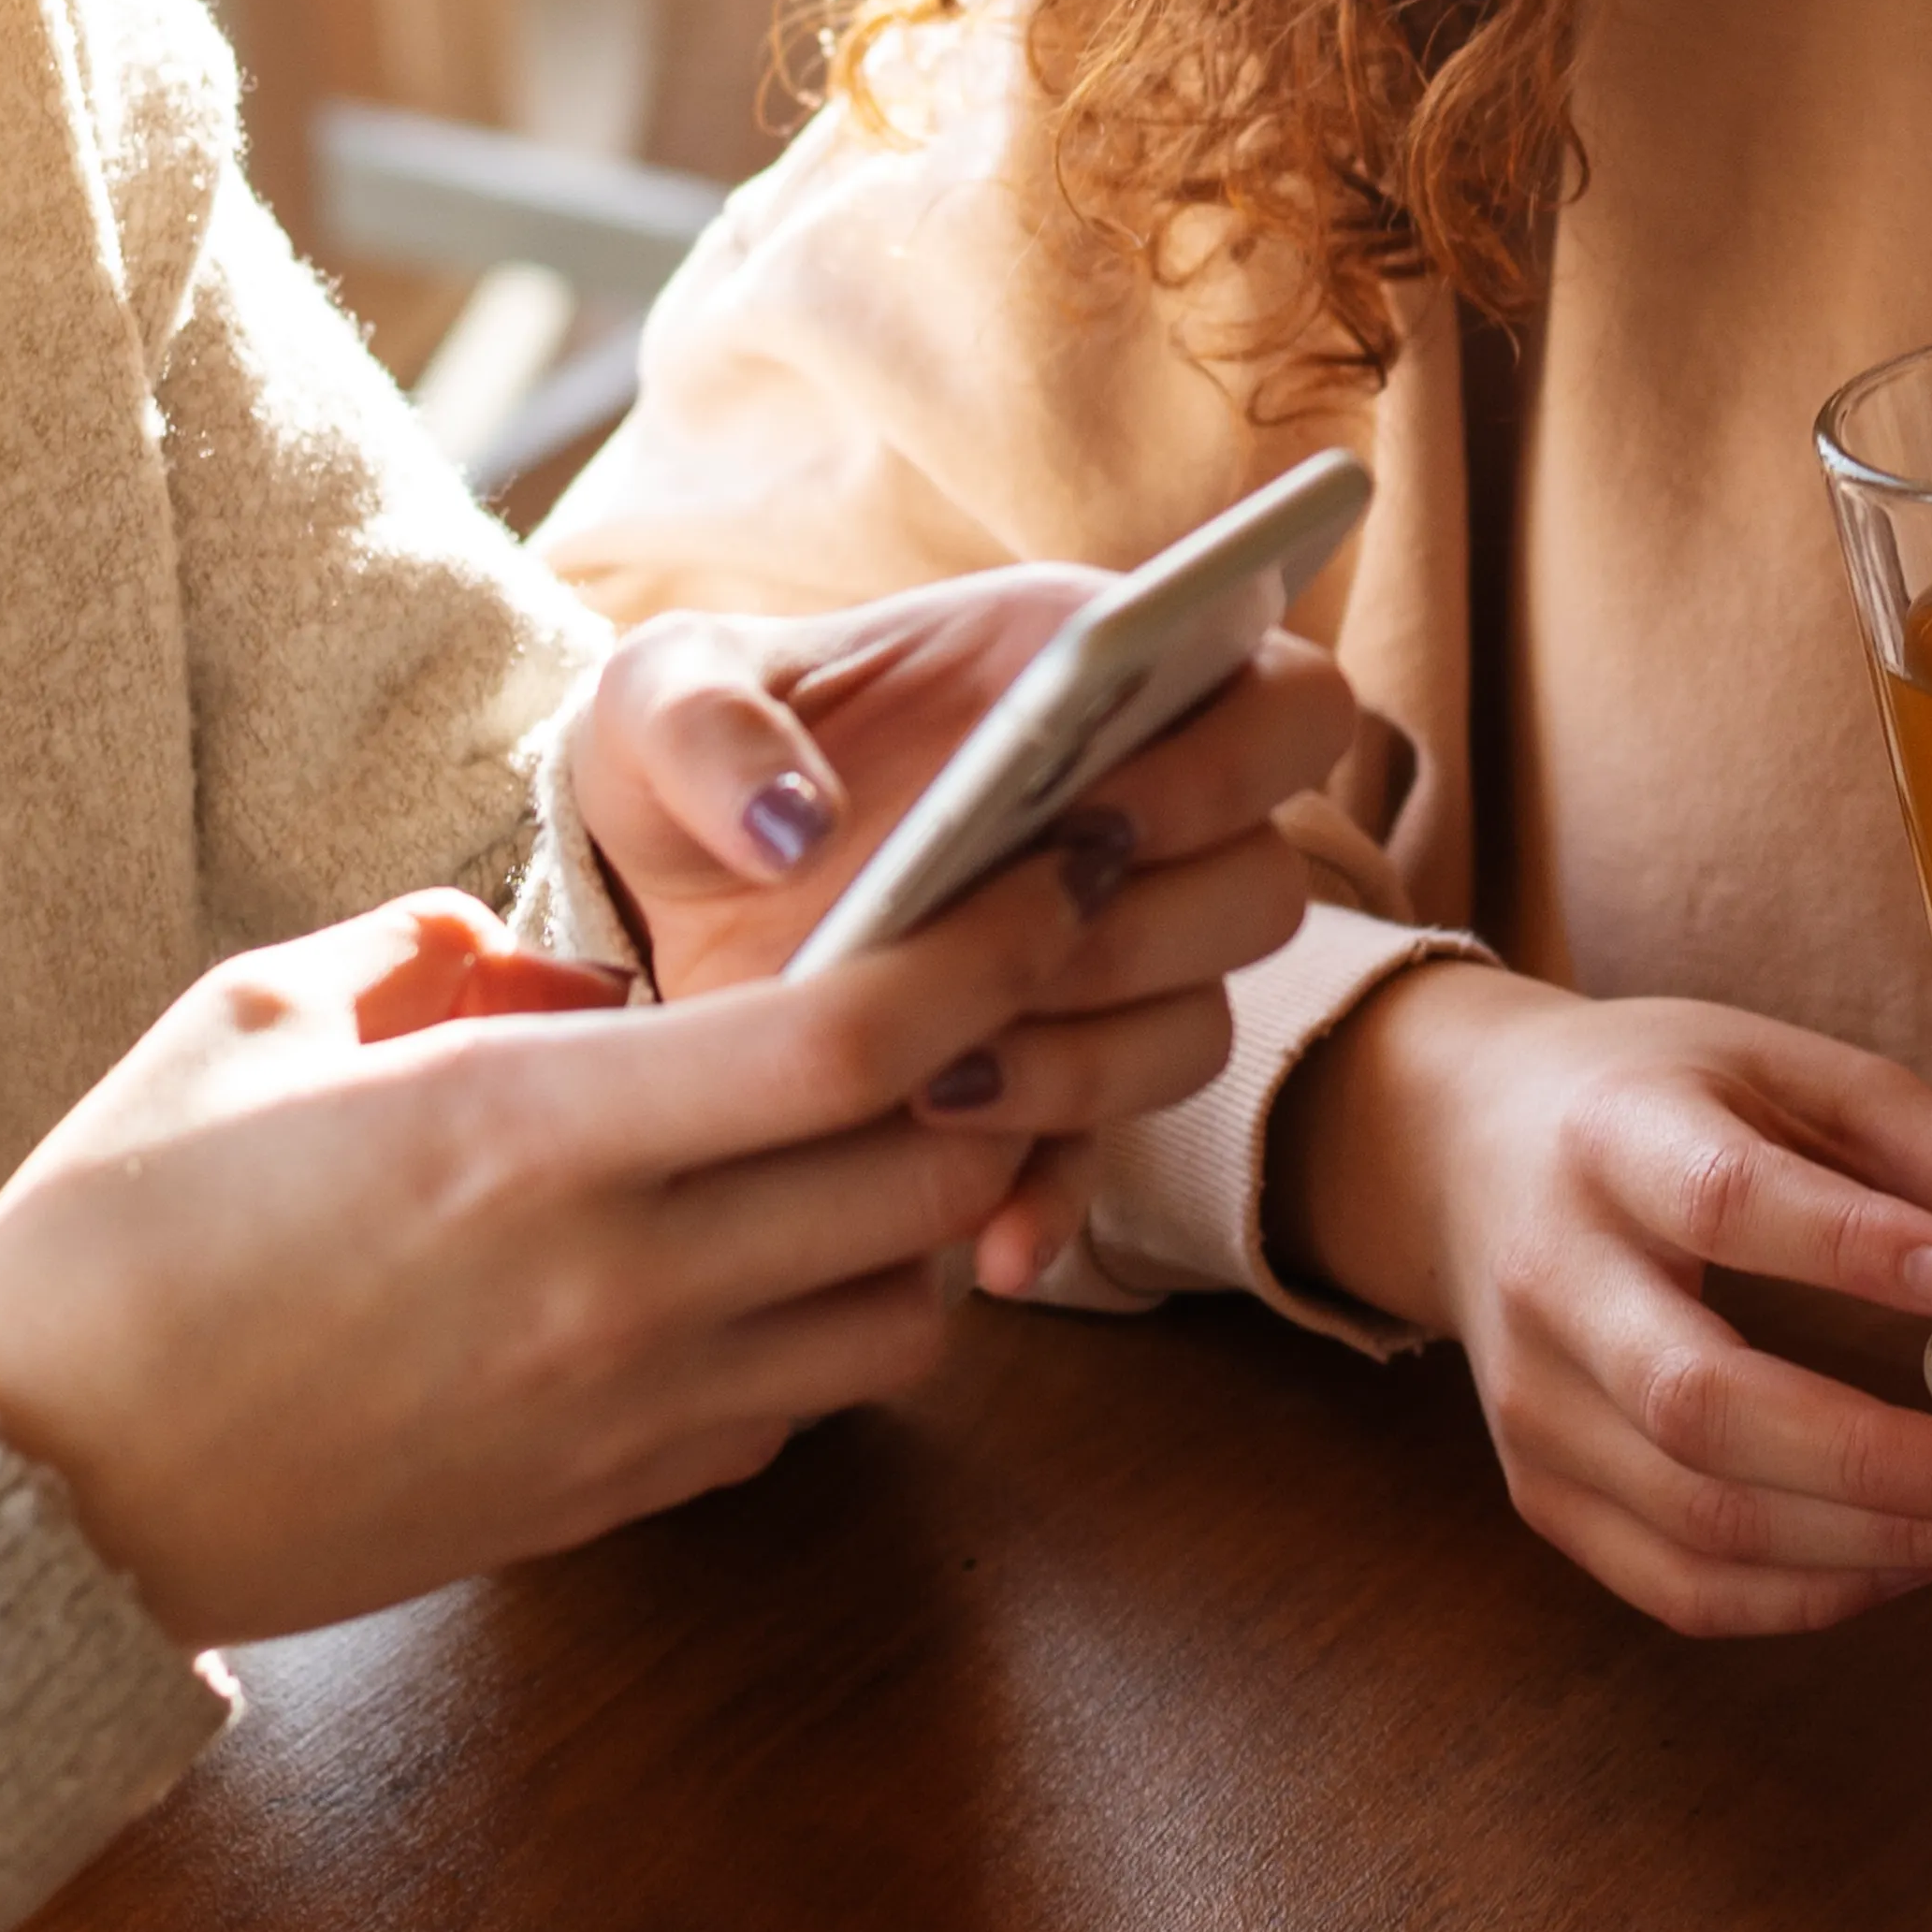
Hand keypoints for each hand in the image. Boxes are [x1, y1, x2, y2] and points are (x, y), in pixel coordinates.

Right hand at [0, 835, 1197, 1645]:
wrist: (33, 1504)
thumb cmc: (113, 1240)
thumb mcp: (249, 1023)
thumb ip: (433, 958)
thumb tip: (563, 970)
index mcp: (528, 1130)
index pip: (854, 1039)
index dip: (991, 947)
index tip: (1046, 874)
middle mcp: (612, 1281)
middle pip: (926, 1175)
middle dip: (997, 1072)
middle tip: (997, 990)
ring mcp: (620, 1411)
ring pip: (899, 1315)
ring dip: (923, 1220)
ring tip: (869, 1138)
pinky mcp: (600, 1505)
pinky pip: (793, 1408)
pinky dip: (819, 1327)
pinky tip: (749, 1263)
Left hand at [574, 574, 1350, 1287]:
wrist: (646, 894)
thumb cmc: (685, 755)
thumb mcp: (656, 700)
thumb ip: (708, 724)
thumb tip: (795, 829)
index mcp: (1091, 684)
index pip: (1285, 703)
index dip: (1240, 757)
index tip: (1107, 806)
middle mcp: (1135, 827)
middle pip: (1262, 891)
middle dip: (1148, 932)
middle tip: (1014, 956)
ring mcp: (1101, 967)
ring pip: (1195, 1030)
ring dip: (1089, 1066)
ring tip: (939, 1087)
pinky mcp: (1042, 1087)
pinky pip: (1097, 1161)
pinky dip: (1050, 1204)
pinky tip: (987, 1247)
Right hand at [1275, 958, 1931, 1638]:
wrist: (1455, 1153)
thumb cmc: (1647, 1100)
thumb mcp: (1766, 1061)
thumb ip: (1907, 1134)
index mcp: (1610, 1141)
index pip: (1724, 1201)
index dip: (1848, 1247)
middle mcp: (1551, 1280)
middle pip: (1700, 1402)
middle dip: (1878, 1463)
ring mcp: (1533, 1405)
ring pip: (1700, 1521)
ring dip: (1874, 1547)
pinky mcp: (1540, 1492)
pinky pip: (1679, 1587)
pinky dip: (1812, 1595)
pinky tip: (1916, 1559)